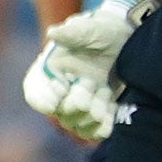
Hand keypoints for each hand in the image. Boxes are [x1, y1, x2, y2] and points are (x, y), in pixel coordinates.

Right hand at [20, 0, 152, 143]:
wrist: (126, 40)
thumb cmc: (102, 31)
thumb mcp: (89, 29)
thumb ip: (72, 33)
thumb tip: (52, 33)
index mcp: (49, 72)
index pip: (35, 94)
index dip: (44, 99)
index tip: (62, 88)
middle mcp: (60, 92)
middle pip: (60, 114)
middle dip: (78, 101)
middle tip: (92, 82)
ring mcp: (78, 105)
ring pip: (78, 125)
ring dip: (95, 111)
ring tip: (105, 90)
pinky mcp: (96, 114)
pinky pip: (94, 132)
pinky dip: (105, 124)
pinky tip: (113, 105)